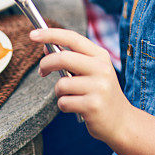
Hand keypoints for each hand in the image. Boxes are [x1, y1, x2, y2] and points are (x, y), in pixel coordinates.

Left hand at [30, 27, 132, 144]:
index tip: (33, 34)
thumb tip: (46, 48)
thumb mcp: (91, 71)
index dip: (51, 34)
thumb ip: (71, 58)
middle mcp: (102, 68)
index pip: (72, 38)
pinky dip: (64, 105)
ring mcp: (99, 87)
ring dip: (59, 92)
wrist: (121, 121)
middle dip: (46, 64)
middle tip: (42, 71)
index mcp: (100, 56)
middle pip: (63, 58)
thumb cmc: (100, 93)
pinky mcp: (93, 106)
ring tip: (71, 96)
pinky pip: (64, 102)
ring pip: (61, 84)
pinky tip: (76, 107)